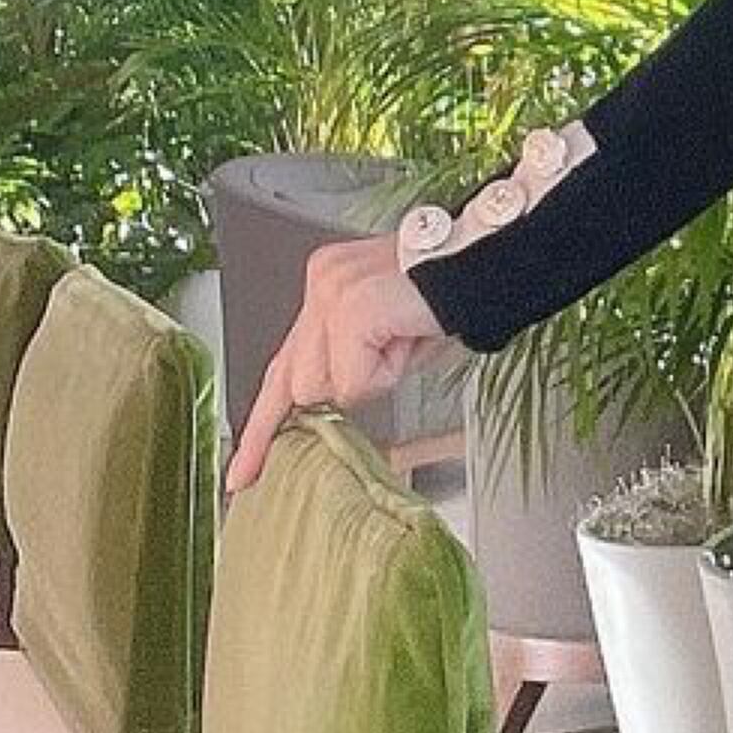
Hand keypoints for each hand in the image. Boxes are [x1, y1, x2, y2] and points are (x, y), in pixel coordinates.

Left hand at [223, 233, 457, 499]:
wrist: (488, 260)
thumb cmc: (451, 298)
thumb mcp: (392, 336)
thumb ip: (353, 362)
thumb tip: (338, 401)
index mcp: (326, 286)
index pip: (282, 364)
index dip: (262, 423)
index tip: (244, 471)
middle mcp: (319, 283)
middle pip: (299, 382)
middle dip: (344, 388)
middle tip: (394, 350)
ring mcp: (329, 294)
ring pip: (322, 388)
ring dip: (375, 376)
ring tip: (408, 339)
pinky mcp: (349, 310)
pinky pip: (354, 381)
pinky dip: (388, 372)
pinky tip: (409, 337)